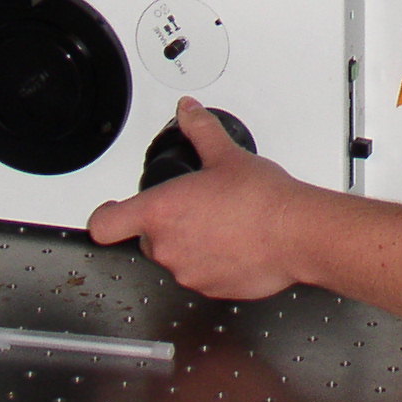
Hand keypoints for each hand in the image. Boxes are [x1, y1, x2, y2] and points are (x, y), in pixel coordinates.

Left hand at [88, 97, 304, 300]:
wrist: (296, 232)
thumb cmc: (262, 199)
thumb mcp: (226, 154)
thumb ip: (200, 129)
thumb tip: (188, 111)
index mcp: (161, 212)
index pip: (105, 225)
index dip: (106, 216)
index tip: (113, 210)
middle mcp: (167, 247)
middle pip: (146, 239)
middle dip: (167, 225)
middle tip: (196, 208)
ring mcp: (187, 272)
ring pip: (176, 258)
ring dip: (190, 244)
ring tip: (222, 225)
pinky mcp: (210, 290)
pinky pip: (200, 276)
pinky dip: (212, 263)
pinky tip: (235, 245)